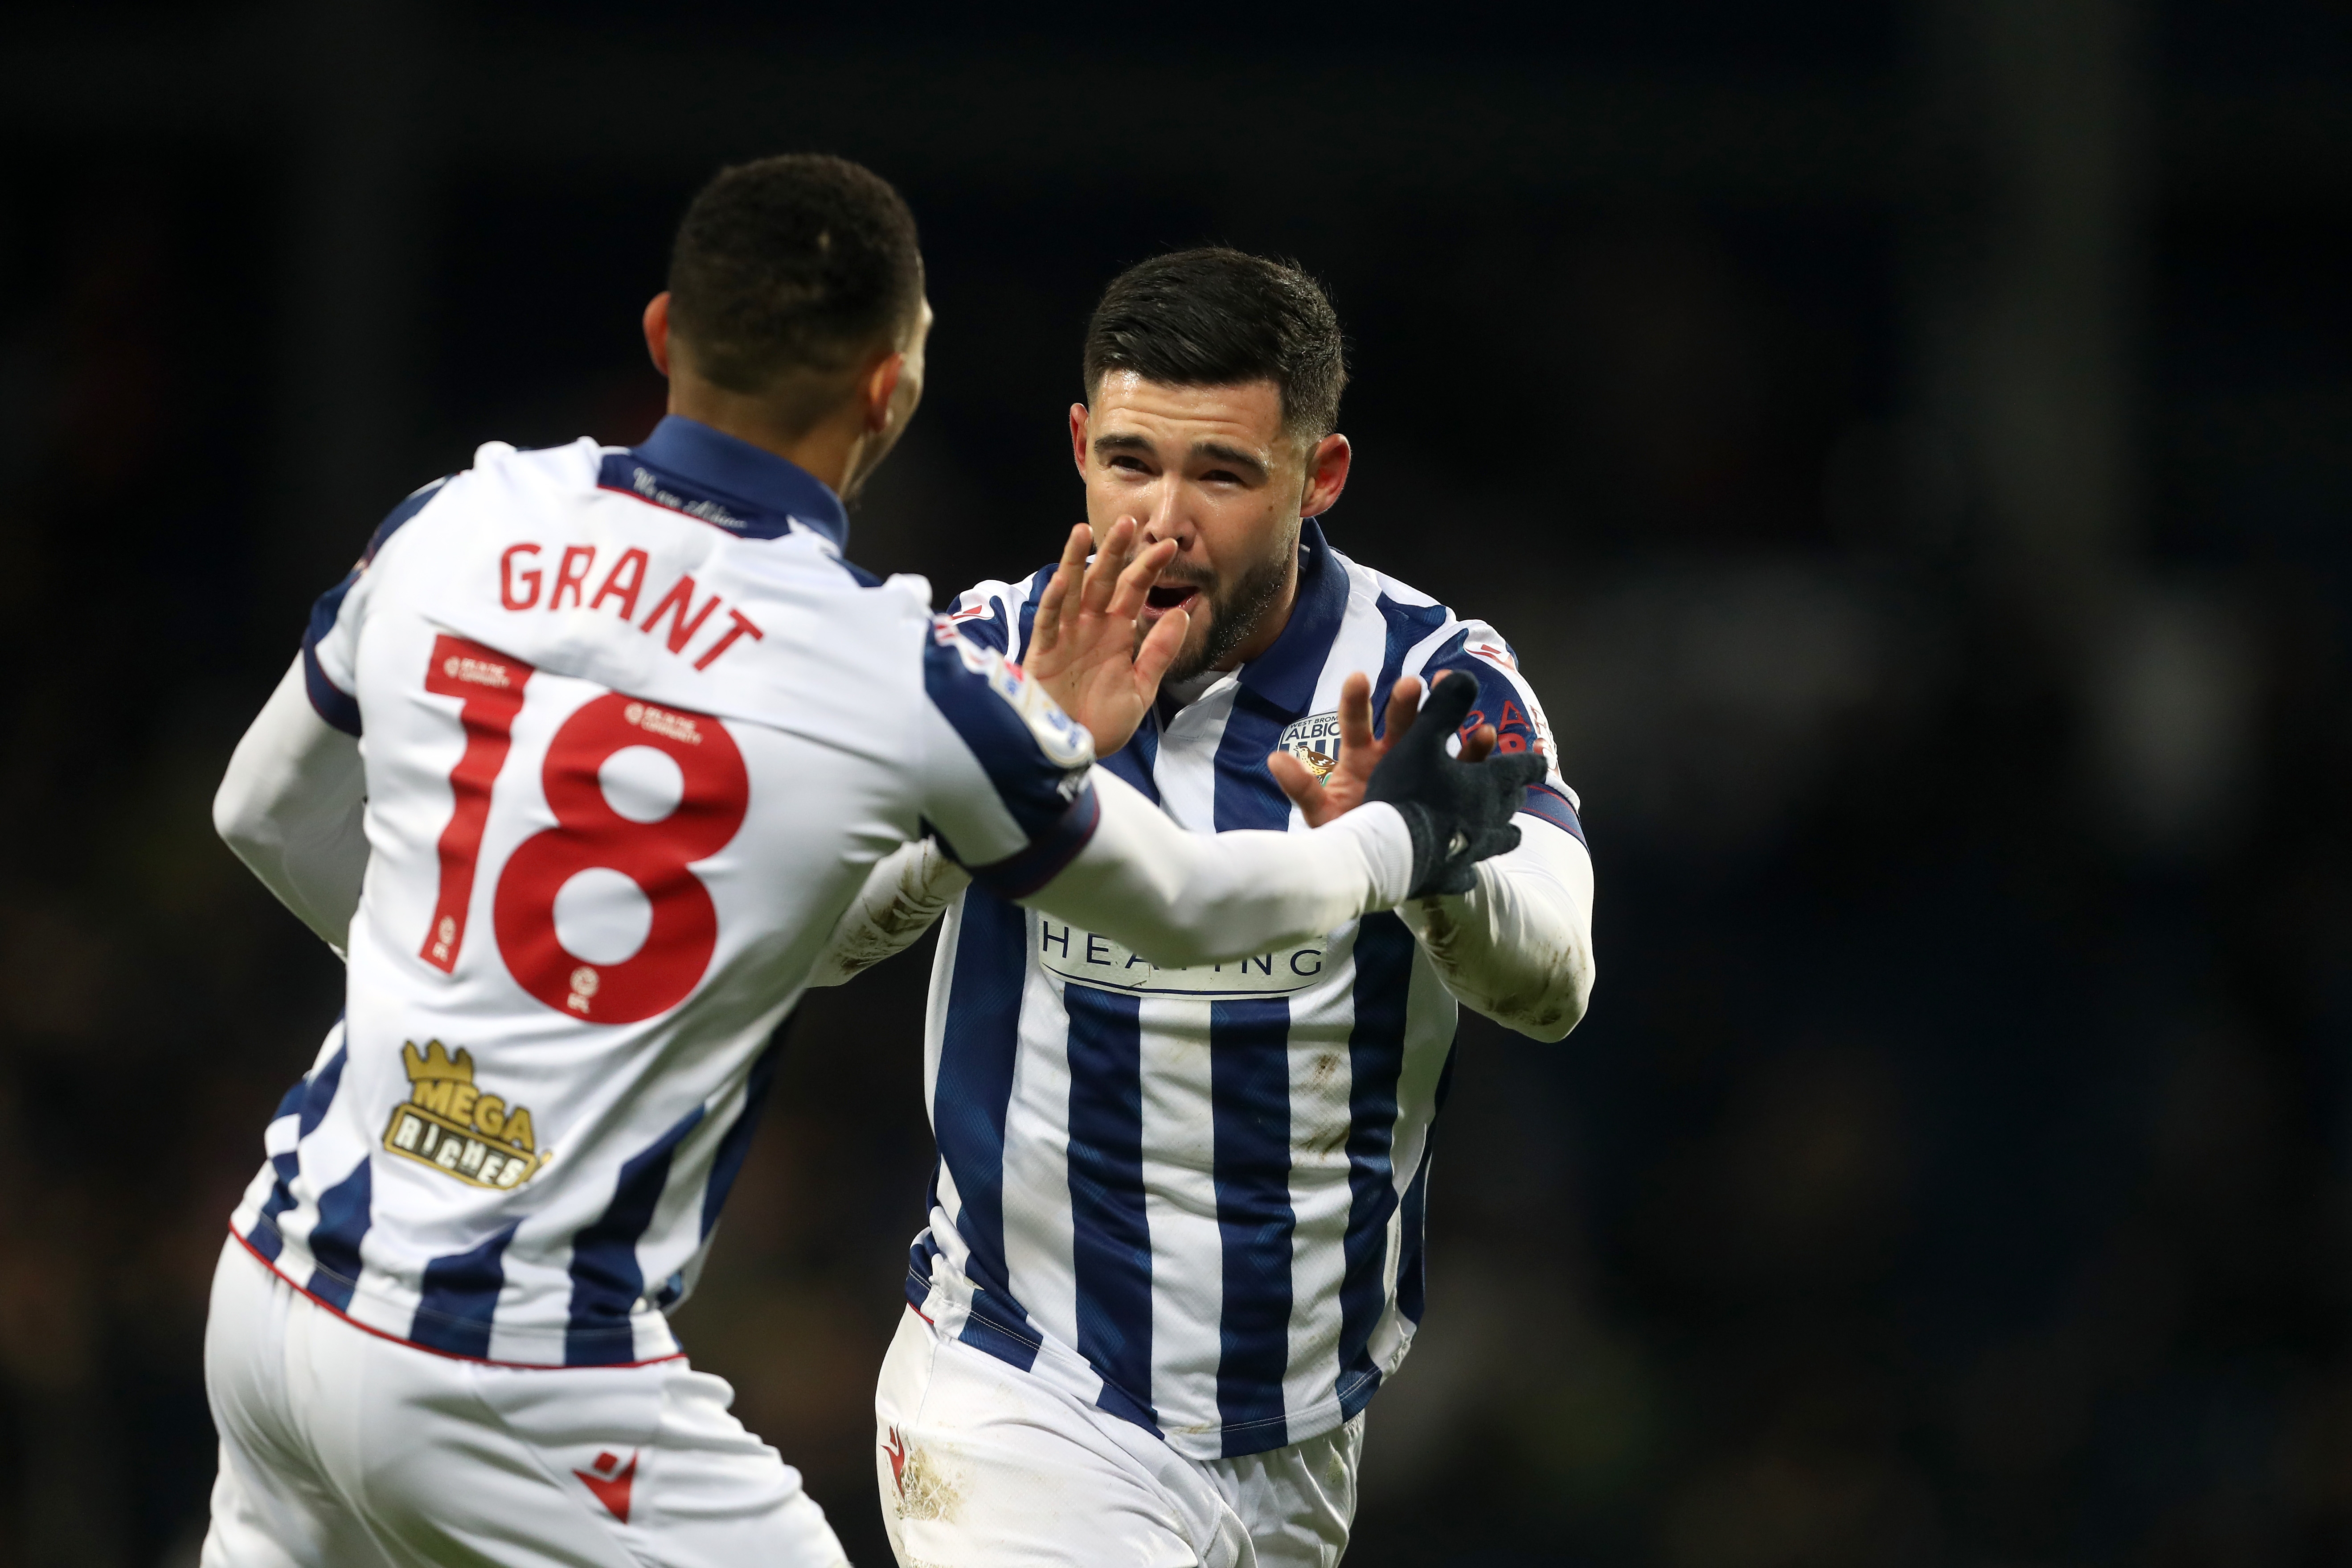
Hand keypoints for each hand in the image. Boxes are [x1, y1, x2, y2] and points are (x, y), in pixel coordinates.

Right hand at [1025, 519, 1187, 756]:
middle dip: (1115, 551)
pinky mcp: (1043, 651)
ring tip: (1084, 530)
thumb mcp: (1141, 689)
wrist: (1072, 751)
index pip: (1135, 591)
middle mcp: (1091, 627)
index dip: (1149, 568)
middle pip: (1103, 580)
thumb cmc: (1102, 723)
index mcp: (1117, 633)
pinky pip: (1049, 621)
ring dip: (1077, 561)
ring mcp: (1065, 636)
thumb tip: (1181, 613)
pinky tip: (1064, 579)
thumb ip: (1159, 652)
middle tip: (1129, 521)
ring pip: (1072, 590)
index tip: (1169, 545)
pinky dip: (1055, 600)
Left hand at [1270, 671, 1497, 827]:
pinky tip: (1485, 734)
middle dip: (1405, 701)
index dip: (1355, 701)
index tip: (1358, 677)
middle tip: (1412, 684)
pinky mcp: (1449, 786)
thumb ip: (1303, 790)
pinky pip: (1465, 765)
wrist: (1383, 870)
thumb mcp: (1325, 817)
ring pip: (1435, 733)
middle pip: (1399, 721)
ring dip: (1445, 713)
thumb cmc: (1350, 838)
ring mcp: (1423, 768)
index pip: (1354, 723)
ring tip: (1453, 692)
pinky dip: (1476, 749)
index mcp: (1359, 759)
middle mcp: (1392, 756)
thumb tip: (1273, 758)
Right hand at [1361, 671, 1543, 897]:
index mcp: (1487, 784)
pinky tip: (1467, 870)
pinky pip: (1468, 873)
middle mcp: (1489, 819)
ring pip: (1499, 839)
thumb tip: (1466, 675)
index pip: (1520, 769)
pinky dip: (1470, 867)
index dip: (1531, 762)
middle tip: (1519, 792)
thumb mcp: (1422, 740)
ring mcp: (1474, 851)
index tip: (1541, 761)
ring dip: (1503, 831)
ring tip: (1508, 832)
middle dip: (1515, 795)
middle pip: (1510, 804)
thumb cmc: (1408, 790)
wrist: (1389, 850)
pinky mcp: (1453, 877)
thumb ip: (1444, 707)